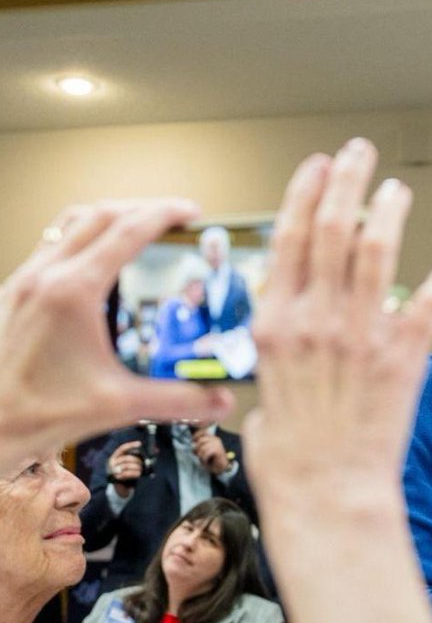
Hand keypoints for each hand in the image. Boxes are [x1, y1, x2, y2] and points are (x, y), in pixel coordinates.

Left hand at [0, 200, 232, 462]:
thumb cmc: (34, 414)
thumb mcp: (119, 404)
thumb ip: (178, 400)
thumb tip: (220, 400)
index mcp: (74, 292)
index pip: (128, 231)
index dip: (165, 214)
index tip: (190, 212)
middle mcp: (46, 277)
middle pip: (101, 215)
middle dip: (143, 208)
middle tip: (174, 217)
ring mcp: (25, 282)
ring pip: (70, 223)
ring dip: (108, 216)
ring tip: (137, 225)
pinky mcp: (13, 295)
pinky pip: (50, 245)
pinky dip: (80, 237)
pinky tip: (96, 260)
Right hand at [106, 439, 145, 497]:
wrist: (122, 486)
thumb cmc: (129, 471)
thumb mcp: (134, 462)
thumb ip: (142, 455)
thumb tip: (156, 450)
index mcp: (116, 456)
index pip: (122, 448)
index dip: (131, 445)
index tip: (140, 444)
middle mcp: (112, 462)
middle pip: (126, 458)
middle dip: (137, 460)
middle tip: (143, 463)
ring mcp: (113, 470)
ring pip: (126, 466)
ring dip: (136, 467)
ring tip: (141, 469)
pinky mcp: (116, 478)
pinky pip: (126, 474)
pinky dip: (133, 473)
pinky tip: (139, 474)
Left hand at [192, 430, 230, 476]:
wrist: (222, 467)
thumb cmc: (212, 460)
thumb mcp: (204, 451)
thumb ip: (199, 446)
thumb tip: (192, 445)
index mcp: (212, 438)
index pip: (202, 432)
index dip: (196, 436)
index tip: (193, 441)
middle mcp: (215, 439)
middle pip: (201, 440)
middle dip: (197, 449)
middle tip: (198, 455)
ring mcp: (217, 444)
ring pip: (203, 448)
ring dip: (201, 456)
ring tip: (203, 460)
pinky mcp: (218, 450)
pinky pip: (206, 453)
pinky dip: (204, 459)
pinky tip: (205, 461)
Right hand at [243, 140, 431, 522]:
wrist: (327, 493)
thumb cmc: (291, 454)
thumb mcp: (264, 388)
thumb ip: (283, 350)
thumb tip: (293, 334)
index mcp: (277, 321)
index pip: (291, 236)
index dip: (308, 192)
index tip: (321, 165)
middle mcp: (316, 317)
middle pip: (334, 226)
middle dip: (349, 179)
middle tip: (361, 152)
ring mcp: (360, 333)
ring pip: (377, 248)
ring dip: (389, 209)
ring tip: (398, 189)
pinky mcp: (403, 356)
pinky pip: (430, 302)